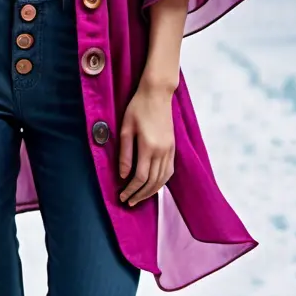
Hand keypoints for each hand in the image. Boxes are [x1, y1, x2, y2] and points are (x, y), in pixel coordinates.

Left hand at [118, 83, 174, 207]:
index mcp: (149, 147)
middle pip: (152, 182)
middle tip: (128, 202)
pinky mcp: (173, 147)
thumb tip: (122, 174)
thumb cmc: (137, 108)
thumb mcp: (125, 128)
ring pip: (162, 179)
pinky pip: (169, 171)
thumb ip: (125, 153)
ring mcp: (170, 150)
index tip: (122, 196)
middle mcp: (162, 151)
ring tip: (139, 197)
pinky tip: (154, 186)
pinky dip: (161, 182)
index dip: (131, 189)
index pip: (140, 177)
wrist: (157, 94)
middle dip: (140, 195)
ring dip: (151, 191)